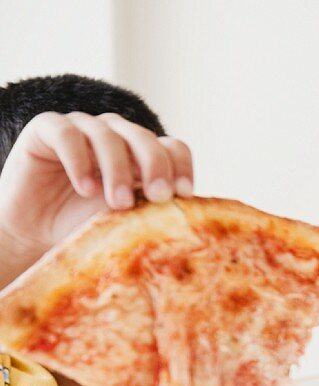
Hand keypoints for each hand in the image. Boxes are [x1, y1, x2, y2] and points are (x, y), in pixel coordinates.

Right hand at [0, 111, 193, 269]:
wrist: (37, 237)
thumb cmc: (86, 229)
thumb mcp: (127, 221)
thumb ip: (154, 209)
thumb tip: (195, 218)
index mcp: (141, 155)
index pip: (172, 147)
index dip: (180, 166)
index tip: (182, 194)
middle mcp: (115, 136)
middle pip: (144, 137)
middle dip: (155, 166)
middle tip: (157, 196)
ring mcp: (82, 129)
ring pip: (108, 133)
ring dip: (117, 169)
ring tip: (117, 203)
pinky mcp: (46, 130)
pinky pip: (67, 134)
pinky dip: (78, 160)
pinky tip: (84, 188)